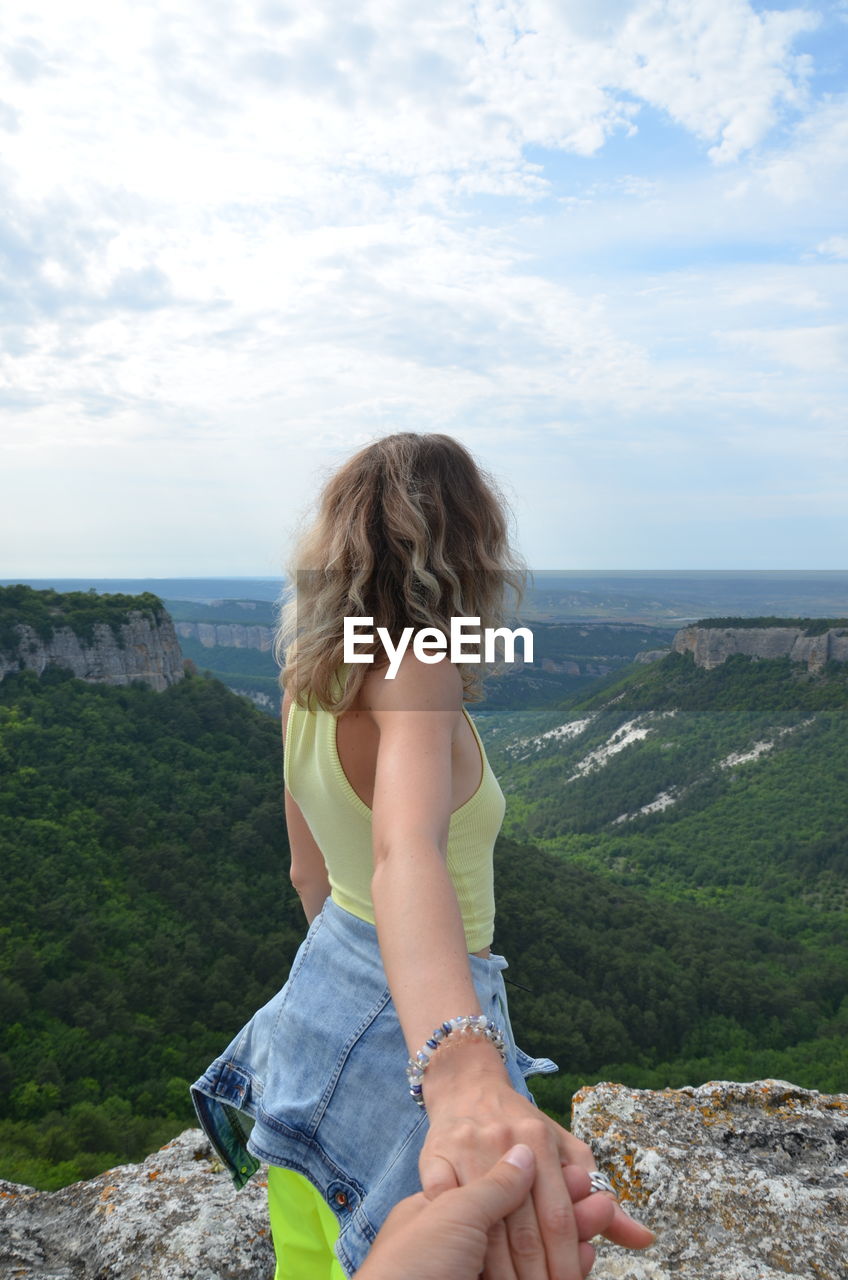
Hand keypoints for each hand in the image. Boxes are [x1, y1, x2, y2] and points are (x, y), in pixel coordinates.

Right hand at [358, 1145, 654, 1279]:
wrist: (467, 1084)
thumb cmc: (523, 1124)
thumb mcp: (565, 1149)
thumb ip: (601, 1196)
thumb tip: (645, 1239)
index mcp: (541, 1141)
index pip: (558, 1217)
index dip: (567, 1261)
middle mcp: (504, 1142)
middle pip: (522, 1228)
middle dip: (535, 1276)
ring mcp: (466, 1150)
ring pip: (484, 1225)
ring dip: (498, 1270)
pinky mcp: (433, 1158)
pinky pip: (442, 1205)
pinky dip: (456, 1237)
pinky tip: (468, 1264)